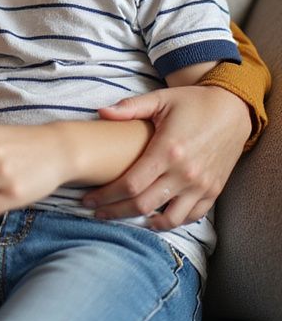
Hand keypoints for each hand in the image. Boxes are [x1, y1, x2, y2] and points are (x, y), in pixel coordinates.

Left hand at [83, 85, 251, 228]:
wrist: (232, 110)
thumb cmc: (192, 102)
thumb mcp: (160, 98)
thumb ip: (130, 107)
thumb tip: (101, 112)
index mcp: (167, 150)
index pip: (130, 184)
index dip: (106, 195)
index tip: (88, 199)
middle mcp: (185, 172)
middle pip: (143, 204)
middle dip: (115, 211)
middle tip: (96, 212)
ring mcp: (201, 185)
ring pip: (168, 218)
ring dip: (143, 221)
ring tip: (123, 216)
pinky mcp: (214, 190)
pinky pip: (192, 216)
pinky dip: (172, 221)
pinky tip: (154, 217)